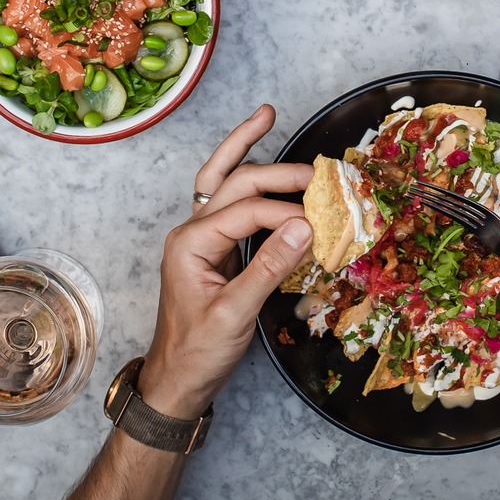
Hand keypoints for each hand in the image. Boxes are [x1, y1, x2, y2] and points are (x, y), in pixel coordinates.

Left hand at [137, 106, 314, 419]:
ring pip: (223, 180)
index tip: (322, 225)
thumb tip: (306, 227)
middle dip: (274, 169)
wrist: (177, 382)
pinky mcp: (214, 249)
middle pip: (234, 182)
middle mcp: (192, 232)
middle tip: (317, 169)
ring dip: (246, 150)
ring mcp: (201, 238)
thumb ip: (270, 267)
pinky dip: (249, 181)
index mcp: (190, 243)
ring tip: (267, 118)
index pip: (248, 211)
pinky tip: (263, 163)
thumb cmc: (197, 353)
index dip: (287, 215)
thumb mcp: (235, 313)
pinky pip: (232, 204)